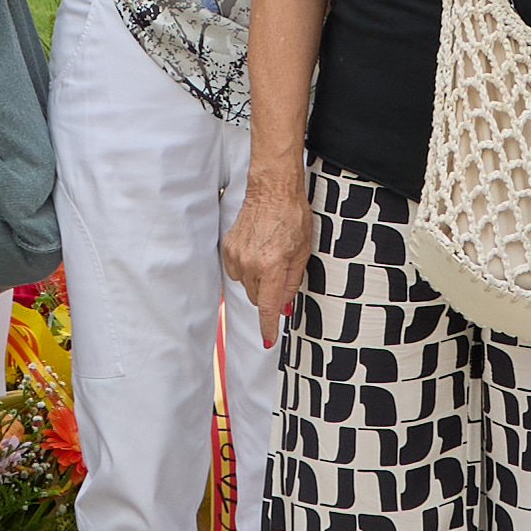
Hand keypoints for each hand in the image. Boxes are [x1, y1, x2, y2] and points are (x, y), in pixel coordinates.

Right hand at [226, 173, 315, 338]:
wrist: (272, 190)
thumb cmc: (292, 216)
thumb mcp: (302, 252)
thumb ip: (292, 282)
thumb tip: (285, 305)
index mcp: (272, 266)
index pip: (268, 307)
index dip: (268, 327)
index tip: (268, 340)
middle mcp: (250, 264)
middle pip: (258, 298)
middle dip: (270, 295)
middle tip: (281, 274)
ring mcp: (236, 256)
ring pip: (246, 286)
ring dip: (258, 281)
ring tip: (270, 257)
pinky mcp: (228, 248)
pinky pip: (236, 272)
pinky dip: (247, 270)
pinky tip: (257, 253)